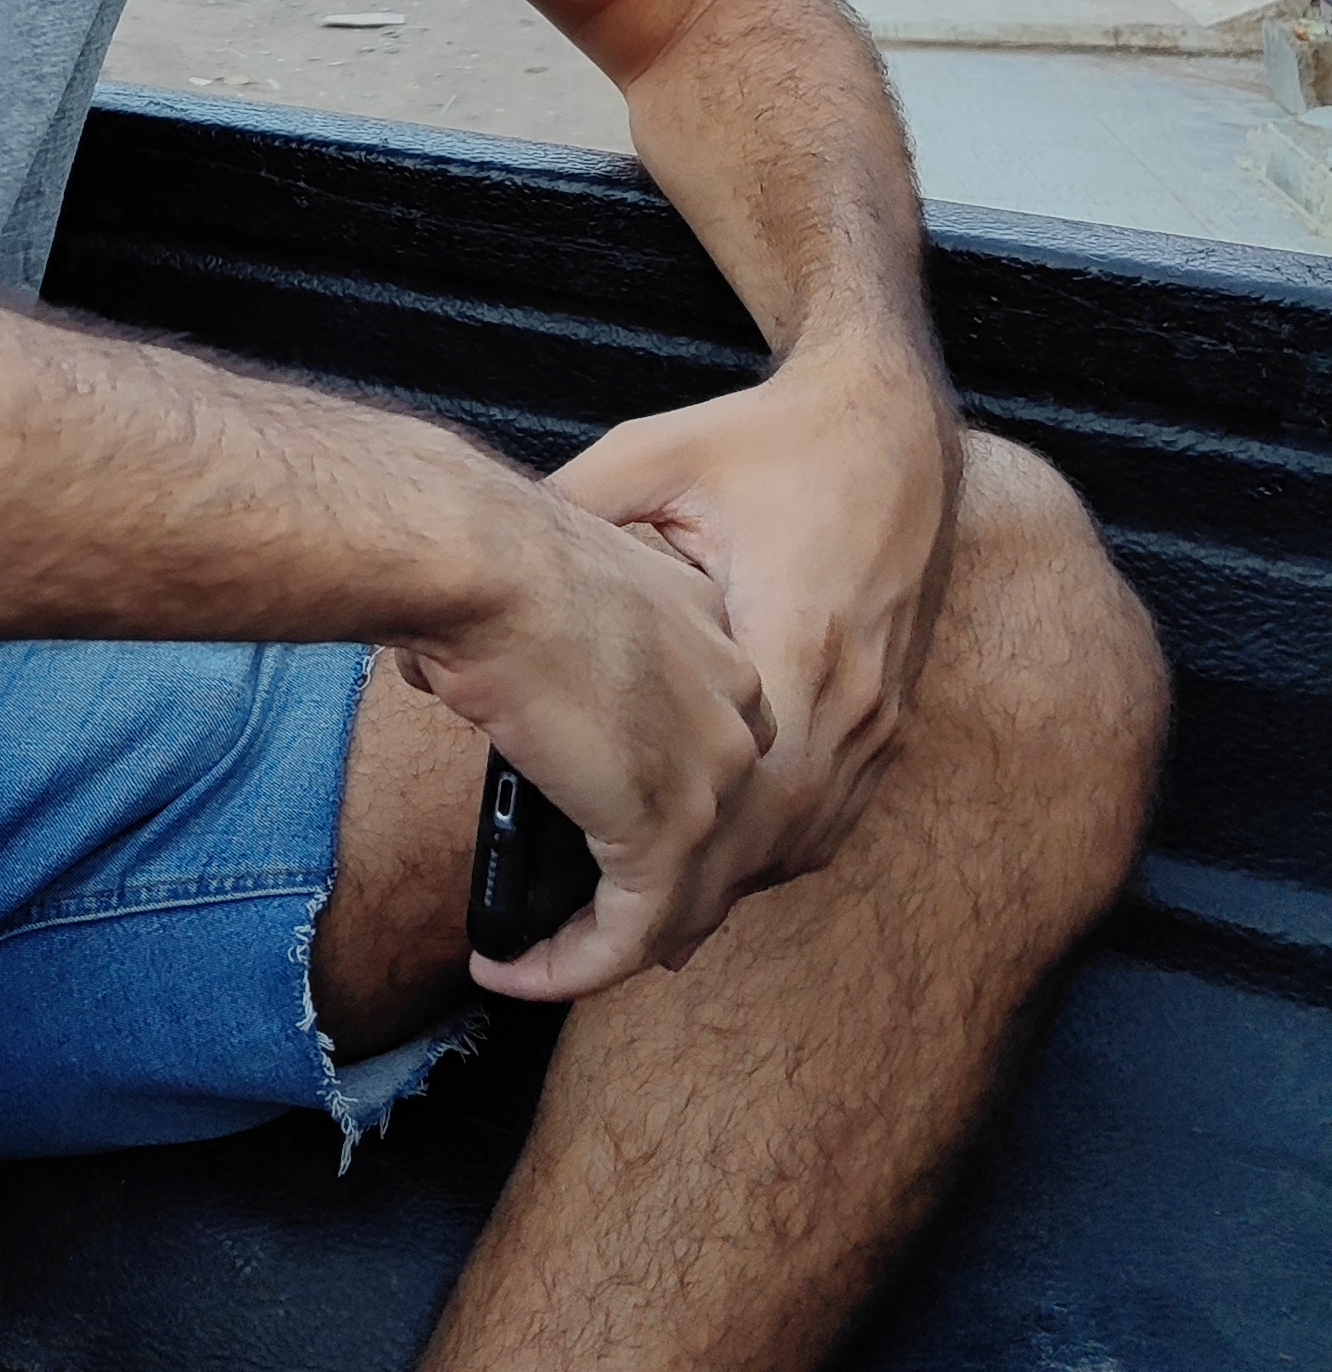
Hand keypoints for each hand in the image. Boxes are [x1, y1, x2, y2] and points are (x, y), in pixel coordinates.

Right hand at [398, 483, 776, 1001]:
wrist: (483, 565)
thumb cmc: (486, 557)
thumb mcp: (546, 593)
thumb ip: (546, 646)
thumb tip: (474, 679)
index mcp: (712, 634)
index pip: (716, 744)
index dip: (669, 806)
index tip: (604, 838)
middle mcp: (737, 705)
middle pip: (719, 832)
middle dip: (657, 895)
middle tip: (588, 931)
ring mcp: (714, 773)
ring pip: (681, 897)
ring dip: (605, 943)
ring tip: (535, 962)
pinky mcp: (667, 832)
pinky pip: (628, 934)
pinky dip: (568, 966)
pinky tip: (509, 970)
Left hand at [547, 338, 961, 901]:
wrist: (892, 417)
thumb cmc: (770, 432)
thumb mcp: (652, 452)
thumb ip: (572, 508)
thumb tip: (481, 560)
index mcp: (787, 644)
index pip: (718, 820)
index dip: (636, 898)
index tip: (556, 933)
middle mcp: (843, 701)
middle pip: (755, 859)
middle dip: (665, 917)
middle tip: (562, 954)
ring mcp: (877, 713)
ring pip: (798, 849)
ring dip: (715, 888)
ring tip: (620, 927)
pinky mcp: (887, 707)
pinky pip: (830, 815)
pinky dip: (765, 850)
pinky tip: (707, 858)